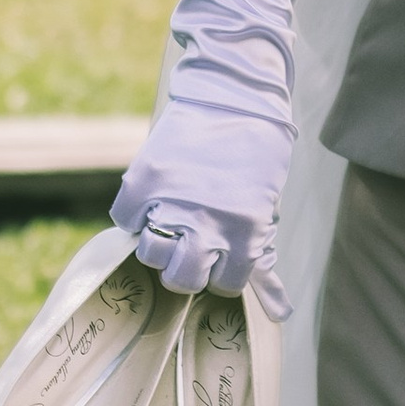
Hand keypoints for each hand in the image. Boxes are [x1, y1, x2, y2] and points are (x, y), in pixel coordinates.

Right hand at [109, 91, 292, 315]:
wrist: (234, 92)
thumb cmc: (259, 150)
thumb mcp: (267, 205)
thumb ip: (262, 256)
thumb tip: (280, 314)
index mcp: (246, 234)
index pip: (224, 286)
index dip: (221, 274)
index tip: (220, 257)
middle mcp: (207, 224)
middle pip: (180, 280)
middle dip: (185, 268)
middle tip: (190, 245)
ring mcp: (171, 202)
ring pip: (150, 254)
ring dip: (158, 244)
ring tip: (168, 224)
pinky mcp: (143, 179)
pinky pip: (124, 218)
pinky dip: (133, 214)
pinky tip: (151, 200)